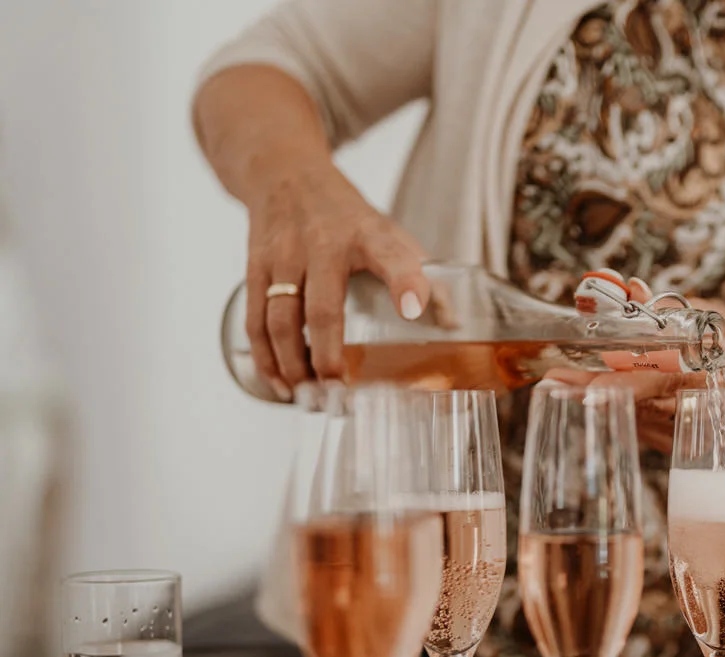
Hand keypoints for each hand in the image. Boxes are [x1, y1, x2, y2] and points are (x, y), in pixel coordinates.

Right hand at [243, 165, 455, 397]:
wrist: (285, 174)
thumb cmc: (346, 216)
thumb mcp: (389, 233)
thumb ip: (422, 274)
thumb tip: (451, 323)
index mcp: (368, 235)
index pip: (393, 257)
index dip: (406, 283)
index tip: (414, 310)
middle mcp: (323, 244)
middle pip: (323, 307)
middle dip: (328, 354)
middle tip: (339, 390)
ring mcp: (285, 256)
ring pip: (281, 319)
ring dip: (292, 364)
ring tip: (309, 396)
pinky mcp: (256, 266)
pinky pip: (255, 319)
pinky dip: (265, 357)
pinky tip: (281, 383)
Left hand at [546, 284, 724, 451]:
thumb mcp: (713, 312)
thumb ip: (668, 307)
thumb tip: (629, 289)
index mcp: (715, 370)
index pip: (662, 380)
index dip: (622, 382)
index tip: (586, 382)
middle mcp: (702, 405)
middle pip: (639, 404)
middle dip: (592, 391)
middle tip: (552, 380)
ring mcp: (691, 429)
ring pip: (634, 419)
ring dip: (594, 402)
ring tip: (557, 384)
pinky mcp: (680, 442)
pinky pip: (640, 427)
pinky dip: (613, 410)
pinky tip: (585, 395)